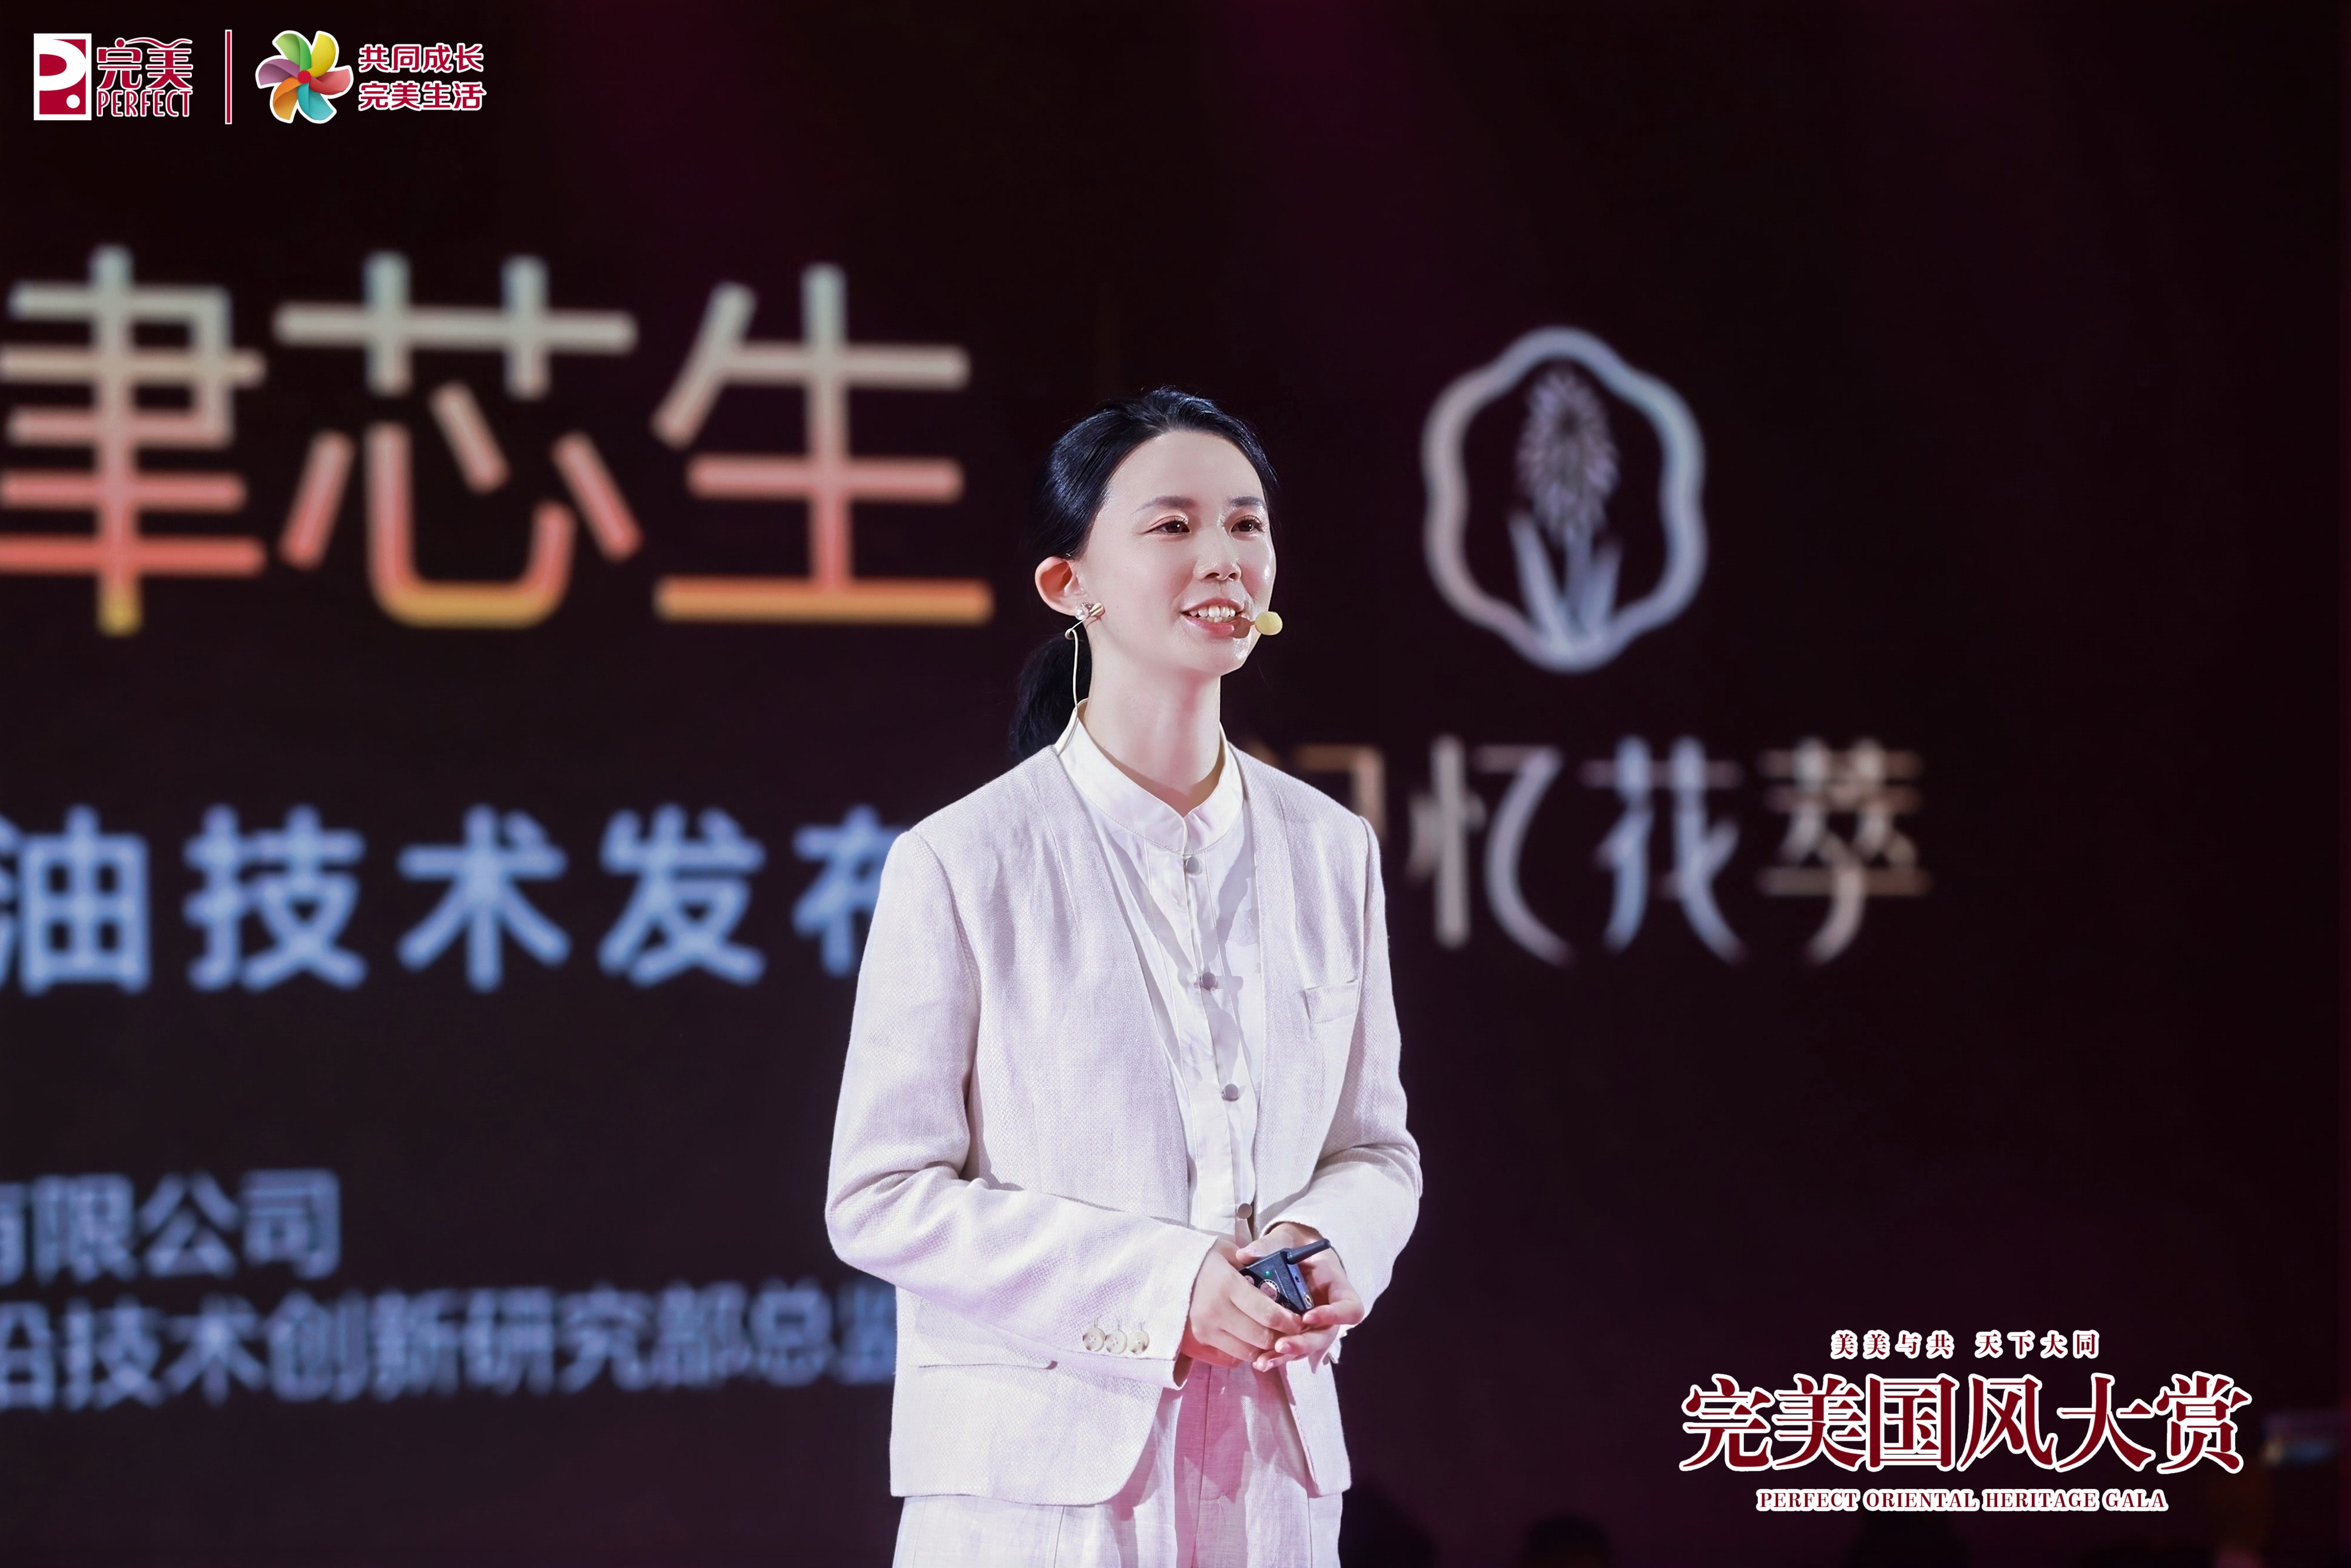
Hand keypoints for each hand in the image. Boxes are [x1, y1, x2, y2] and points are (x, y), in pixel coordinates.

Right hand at [1179, 1237, 1304, 1369]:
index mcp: (1226, 1286)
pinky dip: (1242, 1353)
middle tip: (1289, 1331)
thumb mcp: (1224, 1250)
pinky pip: (1229, 1359)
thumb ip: (1252, 1262)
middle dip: (1281, 1337)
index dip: (1289, 1321)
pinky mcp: (1195, 1346)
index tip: (1299, 1320)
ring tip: (1270, 1337)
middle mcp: (1215, 1313)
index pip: (1267, 1313)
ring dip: (1263, 1349)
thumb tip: (1280, 1275)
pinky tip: (1246, 1340)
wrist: (1157, 1273)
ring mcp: (1204, 1332)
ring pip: (1247, 1354)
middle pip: (1261, 1338)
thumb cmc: (1197, 1259)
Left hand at [1232, 1223, 1364, 1372]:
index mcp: (1337, 1286)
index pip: (1350, 1308)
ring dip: (1288, 1356)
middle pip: (1326, 1335)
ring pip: (1308, 1347)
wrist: (1289, 1252)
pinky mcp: (1296, 1331)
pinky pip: (1292, 1347)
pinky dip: (1277, 1355)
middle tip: (1282, 1346)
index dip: (1334, 1316)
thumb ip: (1270, 1244)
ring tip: (1265, 1360)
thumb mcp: (1286, 1238)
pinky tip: (1259, 1360)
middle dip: (1305, 1343)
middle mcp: (1329, 1310)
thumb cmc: (1294, 1244)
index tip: (1308, 1317)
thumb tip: (1245, 1254)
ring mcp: (1313, 1324)